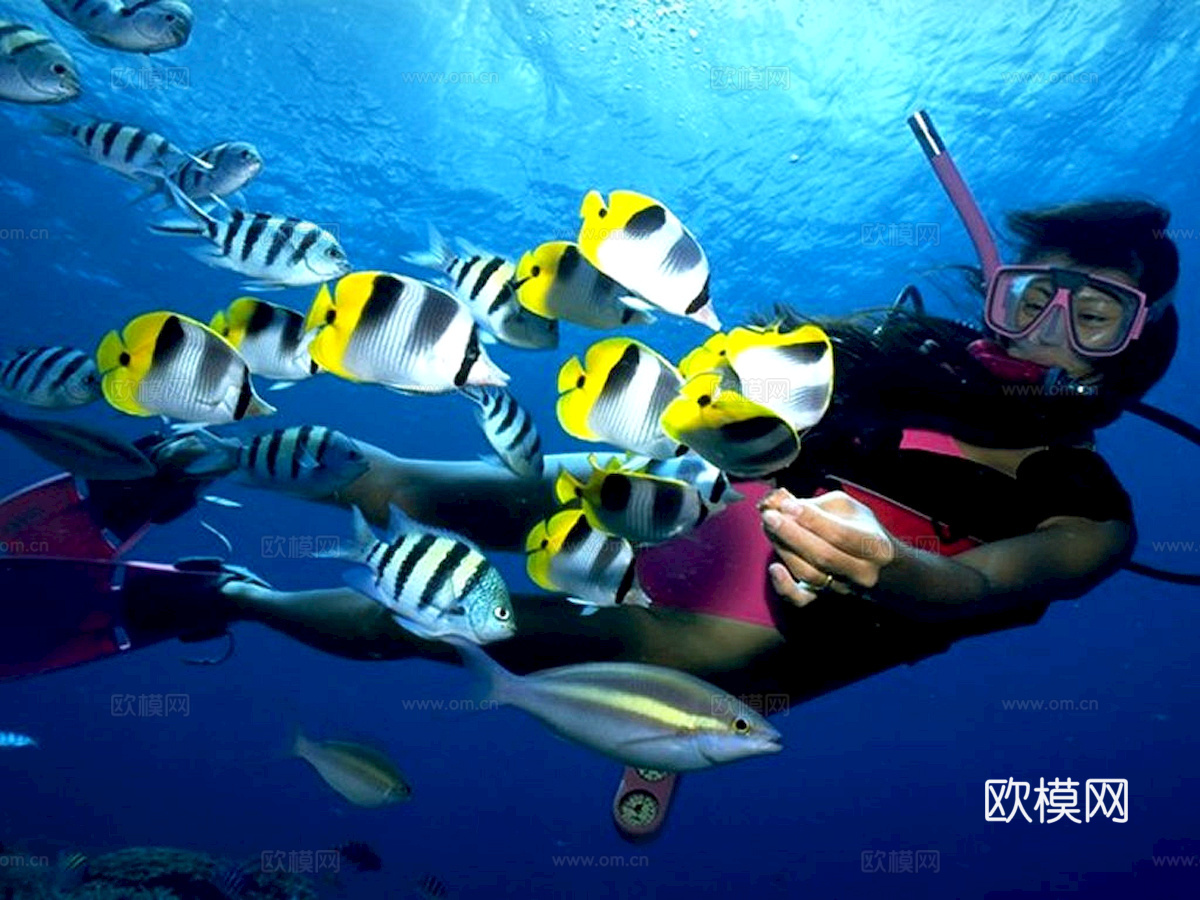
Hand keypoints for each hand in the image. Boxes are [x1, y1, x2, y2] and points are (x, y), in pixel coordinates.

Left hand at [759, 488, 896, 606]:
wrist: (875, 565)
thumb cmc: (858, 529)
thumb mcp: (845, 508)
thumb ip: (815, 505)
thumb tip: (781, 503)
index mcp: (875, 546)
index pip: (839, 534)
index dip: (810, 519)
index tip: (787, 505)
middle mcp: (863, 572)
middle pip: (822, 555)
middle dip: (791, 533)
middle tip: (769, 516)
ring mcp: (843, 588)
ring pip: (807, 572)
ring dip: (784, 548)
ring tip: (769, 527)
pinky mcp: (823, 597)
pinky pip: (801, 599)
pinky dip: (784, 586)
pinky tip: (774, 569)